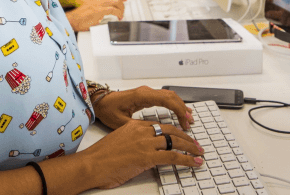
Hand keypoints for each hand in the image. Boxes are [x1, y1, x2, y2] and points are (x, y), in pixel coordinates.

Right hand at [65, 0, 124, 30]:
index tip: (121, 6)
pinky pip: (113, 9)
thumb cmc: (80, 17)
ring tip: (121, 15)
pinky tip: (118, 17)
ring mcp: (98, 4)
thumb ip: (100, 7)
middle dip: (122, 5)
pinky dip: (119, 13)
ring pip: (116, 2)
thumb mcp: (92, 8)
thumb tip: (108, 11)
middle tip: (122, 12)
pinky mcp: (98, 10)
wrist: (72, 20)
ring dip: (121, 9)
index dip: (119, 1)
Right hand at [84, 120, 203, 188]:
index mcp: (135, 125)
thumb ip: (134, 141)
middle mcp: (142, 131)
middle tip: (196, 143)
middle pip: (171, 130)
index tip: (182, 135)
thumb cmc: (101, 157)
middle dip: (186, 137)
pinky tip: (194, 162)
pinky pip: (173, 157)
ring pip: (175, 141)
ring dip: (190, 147)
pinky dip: (186, 160)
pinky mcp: (147, 157)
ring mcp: (145, 143)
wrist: (91, 164)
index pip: (161, 125)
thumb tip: (144, 149)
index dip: (174, 130)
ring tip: (199, 152)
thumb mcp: (119, 141)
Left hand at [93, 85, 193, 130]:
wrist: (100, 101)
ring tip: (188, 119)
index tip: (185, 120)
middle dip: (182, 109)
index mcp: (141, 95)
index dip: (178, 109)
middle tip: (190, 123)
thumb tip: (153, 134)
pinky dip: (174, 104)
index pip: (166, 99)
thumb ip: (138, 127)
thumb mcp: (121, 122)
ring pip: (169, 96)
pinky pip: (164, 98)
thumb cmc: (108, 110)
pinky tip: (179, 112)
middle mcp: (146, 91)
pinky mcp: (146, 96)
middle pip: (171, 96)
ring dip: (179, 106)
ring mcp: (147, 92)